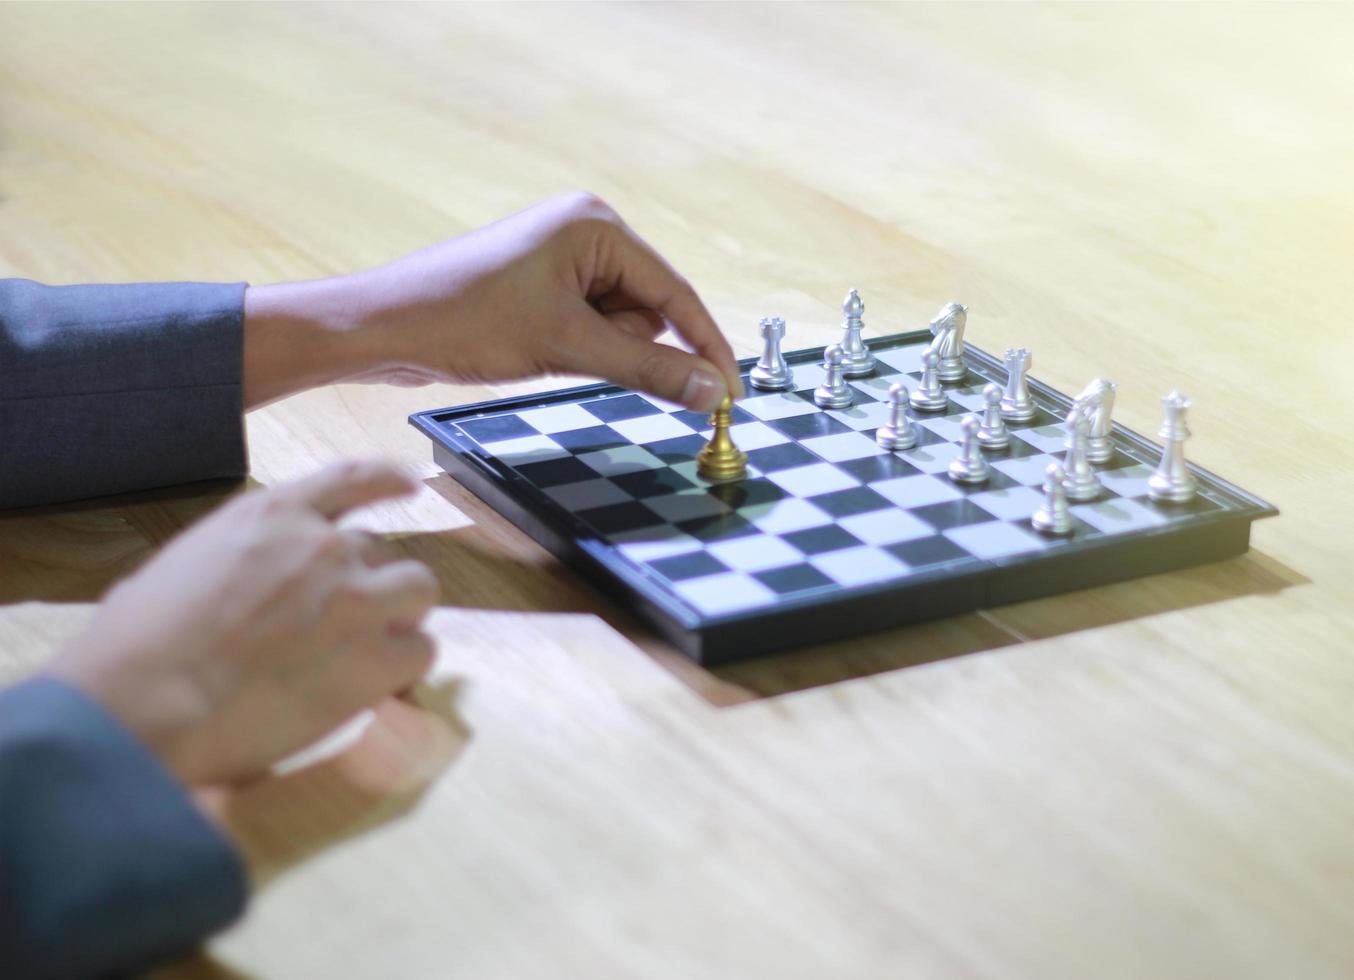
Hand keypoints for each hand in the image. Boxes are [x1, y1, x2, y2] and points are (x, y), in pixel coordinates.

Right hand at [47, 461, 439, 786]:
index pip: (350, 479)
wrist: (146, 701)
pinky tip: (378, 685)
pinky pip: (421, 652)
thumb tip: (234, 590)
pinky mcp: (374, 656)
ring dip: (403, 616)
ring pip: (419, 589)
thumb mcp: (181, 566)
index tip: (408, 484)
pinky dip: (404, 669)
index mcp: (270, 515)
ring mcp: (355, 597)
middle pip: (382, 549)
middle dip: (372, 582)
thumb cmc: (135, 645)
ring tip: (374, 650)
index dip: (386, 479)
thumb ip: (233, 562)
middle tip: (350, 621)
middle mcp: (322, 545)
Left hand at [242, 192, 743, 411]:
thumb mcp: (567, 347)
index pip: (676, 292)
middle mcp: (584, 233)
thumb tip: (711, 391)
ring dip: (596, 352)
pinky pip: (589, 328)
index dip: (706, 345)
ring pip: (619, 326)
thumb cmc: (464, 319)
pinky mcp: (542, 288)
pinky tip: (537, 350)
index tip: (730, 394)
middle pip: (649, 310)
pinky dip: (577, 350)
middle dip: (626, 347)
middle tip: (575, 357)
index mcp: (596, 226)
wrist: (384, 328)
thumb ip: (648, 369)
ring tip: (542, 349)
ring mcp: (561, 260)